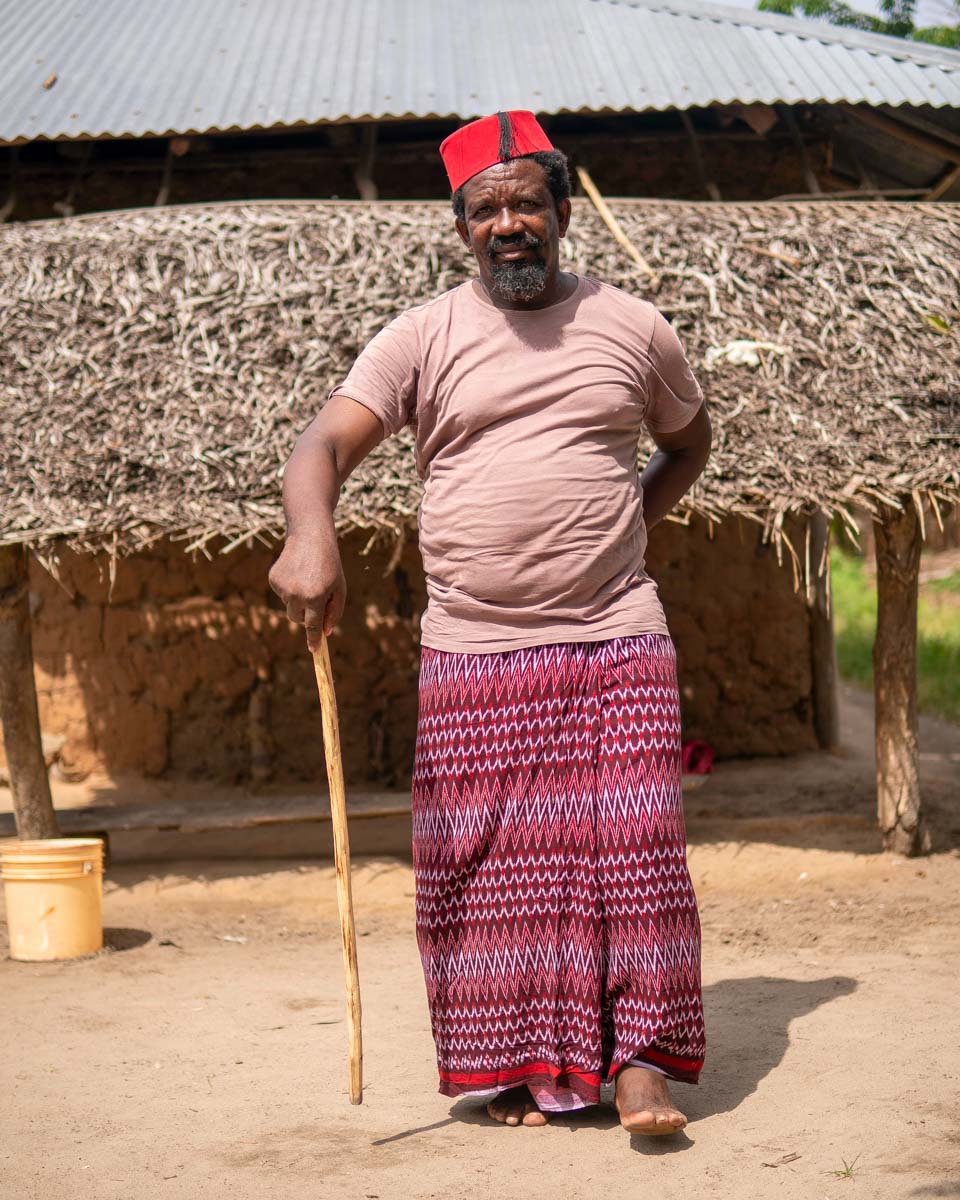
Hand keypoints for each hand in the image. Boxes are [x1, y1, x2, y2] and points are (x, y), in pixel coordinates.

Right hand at [268, 534, 345, 650]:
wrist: (310, 537)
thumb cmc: (330, 564)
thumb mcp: (339, 588)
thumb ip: (334, 612)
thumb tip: (326, 632)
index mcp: (315, 597)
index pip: (313, 626)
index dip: (313, 640)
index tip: (314, 650)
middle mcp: (296, 594)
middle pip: (298, 619)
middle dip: (306, 614)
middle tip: (315, 597)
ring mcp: (283, 587)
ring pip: (289, 606)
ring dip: (298, 598)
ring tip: (307, 578)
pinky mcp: (273, 580)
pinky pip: (282, 594)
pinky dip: (289, 588)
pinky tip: (297, 572)